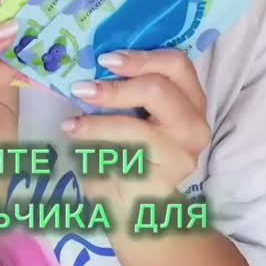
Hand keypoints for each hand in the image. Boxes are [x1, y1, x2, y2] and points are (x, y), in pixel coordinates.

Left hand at [62, 49, 210, 213]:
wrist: (139, 207)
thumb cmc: (132, 151)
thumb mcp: (134, 113)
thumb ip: (127, 87)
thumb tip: (90, 63)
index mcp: (190, 99)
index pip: (177, 63)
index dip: (140, 57)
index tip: (104, 60)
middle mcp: (194, 124)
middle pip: (158, 89)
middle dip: (114, 88)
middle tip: (82, 89)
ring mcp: (182, 154)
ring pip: (135, 126)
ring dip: (96, 124)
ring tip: (71, 125)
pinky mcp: (163, 180)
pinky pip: (121, 158)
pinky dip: (95, 151)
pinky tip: (79, 151)